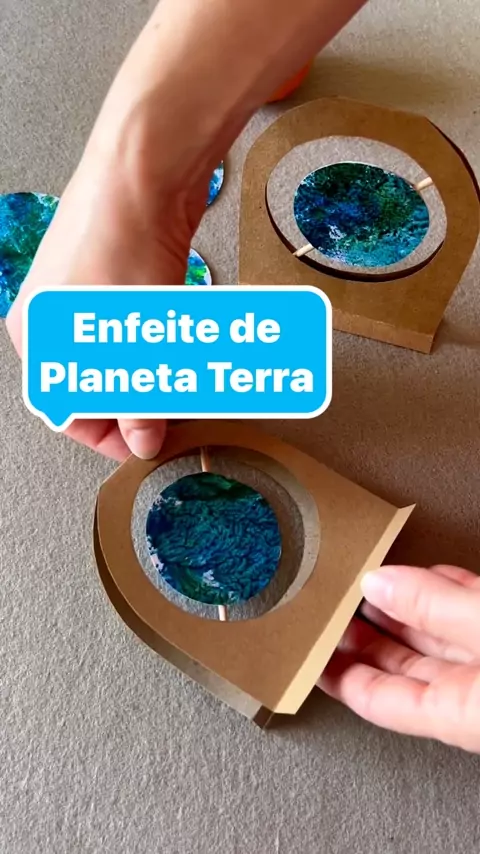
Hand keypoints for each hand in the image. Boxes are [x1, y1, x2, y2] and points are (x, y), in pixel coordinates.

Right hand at [6, 99, 210, 460]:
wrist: (142, 170)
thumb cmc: (121, 246)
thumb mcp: (132, 338)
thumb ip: (138, 398)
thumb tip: (142, 441)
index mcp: (39, 339)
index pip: (68, 411)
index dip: (111, 433)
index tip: (150, 441)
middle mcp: (52, 318)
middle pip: (92, 384)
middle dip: (133, 400)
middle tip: (172, 407)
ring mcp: (81, 294)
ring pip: (114, 357)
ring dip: (146, 372)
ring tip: (178, 371)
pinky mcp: (113, 274)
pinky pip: (128, 326)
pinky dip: (151, 341)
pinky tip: (174, 339)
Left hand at [319, 564, 479, 752]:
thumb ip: (434, 607)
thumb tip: (380, 585)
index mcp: (460, 713)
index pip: (376, 699)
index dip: (336, 672)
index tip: (308, 648)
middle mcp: (474, 698)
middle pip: (404, 667)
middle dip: (366, 633)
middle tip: (333, 604)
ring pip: (438, 642)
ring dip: (405, 608)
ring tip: (372, 583)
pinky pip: (472, 620)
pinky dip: (447, 596)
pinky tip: (430, 577)